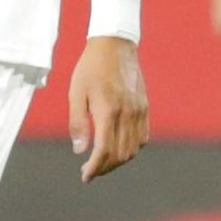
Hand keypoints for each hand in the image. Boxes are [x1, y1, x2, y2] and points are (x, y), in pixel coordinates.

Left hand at [68, 35, 148, 182]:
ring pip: (134, 149)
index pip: (104, 151)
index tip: (85, 176)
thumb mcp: (76, 93)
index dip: (94, 168)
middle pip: (120, 155)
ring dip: (119, 161)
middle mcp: (127, 114)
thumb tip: (79, 150)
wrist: (115, 44)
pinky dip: (132, 149)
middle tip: (91, 171)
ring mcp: (139, 111)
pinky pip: (143, 137)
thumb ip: (78, 123)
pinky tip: (119, 148)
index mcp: (108, 111)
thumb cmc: (91, 67)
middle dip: (105, 168)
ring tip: (103, 161)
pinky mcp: (145, 107)